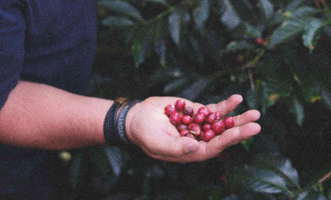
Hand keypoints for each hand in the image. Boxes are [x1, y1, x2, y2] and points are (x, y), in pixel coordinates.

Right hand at [125, 94, 260, 162]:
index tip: (240, 132)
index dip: (227, 140)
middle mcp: (199, 140)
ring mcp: (200, 125)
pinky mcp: (198, 112)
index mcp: (191, 152)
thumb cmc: (144, 133)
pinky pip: (214, 110)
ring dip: (238, 118)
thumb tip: (196, 147)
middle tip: (256, 123)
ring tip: (255, 112)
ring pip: (222, 123)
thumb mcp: (156, 142)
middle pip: (223, 136)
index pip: (213, 148)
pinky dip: (225, 105)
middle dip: (239, 130)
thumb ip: (175, 147)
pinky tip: (237, 99)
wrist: (138, 117)